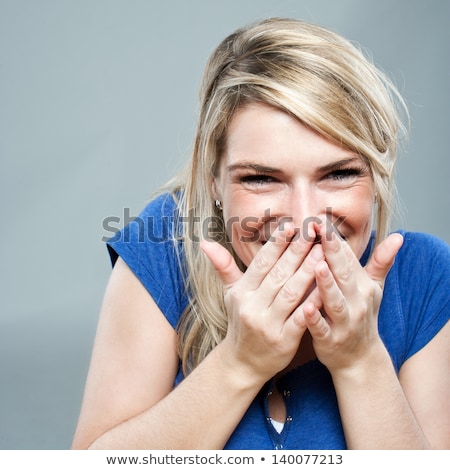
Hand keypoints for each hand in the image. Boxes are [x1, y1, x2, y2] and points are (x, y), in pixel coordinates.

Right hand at [201, 223, 322, 382]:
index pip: (261, 263)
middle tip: (313, 232)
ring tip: (322, 252)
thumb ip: (223, 266)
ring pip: (291, 292)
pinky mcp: (284, 340)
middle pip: (278, 274)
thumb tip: (205, 242)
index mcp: (241, 292)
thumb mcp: (229, 294)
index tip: (291, 225)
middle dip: (297, 251)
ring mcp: (268, 324)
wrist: (243, 362)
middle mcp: (252, 307)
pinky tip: (325, 287)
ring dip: (308, 271)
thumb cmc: (240, 321)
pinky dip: (313, 302)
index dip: (276, 244)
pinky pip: (301, 318)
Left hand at [302, 226, 403, 373]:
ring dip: (326, 284)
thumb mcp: (374, 288)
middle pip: (343, 274)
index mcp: (362, 285)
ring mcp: (345, 322)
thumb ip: (381, 262)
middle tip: (318, 232)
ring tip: (317, 266)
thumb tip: (398, 236)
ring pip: (334, 301)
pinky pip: (322, 329)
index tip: (320, 220)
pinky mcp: (331, 340)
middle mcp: (356, 302)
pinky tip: (305, 308)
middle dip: (331, 252)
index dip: (334, 239)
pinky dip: (314, 319)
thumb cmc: (362, 315)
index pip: (348, 258)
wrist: (360, 358)